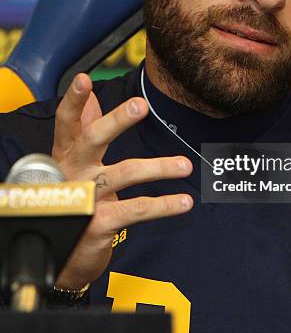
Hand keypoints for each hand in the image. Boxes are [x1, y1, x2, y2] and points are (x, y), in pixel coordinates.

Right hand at [52, 73, 192, 289]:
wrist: (63, 255)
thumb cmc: (75, 197)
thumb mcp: (75, 163)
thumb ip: (84, 130)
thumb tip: (92, 97)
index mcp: (68, 154)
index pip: (67, 123)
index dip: (73, 100)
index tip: (83, 78)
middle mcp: (73, 173)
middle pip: (92, 140)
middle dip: (116, 121)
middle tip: (141, 105)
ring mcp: (85, 198)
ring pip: (124, 173)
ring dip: (159, 168)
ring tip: (186, 166)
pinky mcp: (98, 223)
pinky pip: (136, 210)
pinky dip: (163, 205)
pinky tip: (183, 202)